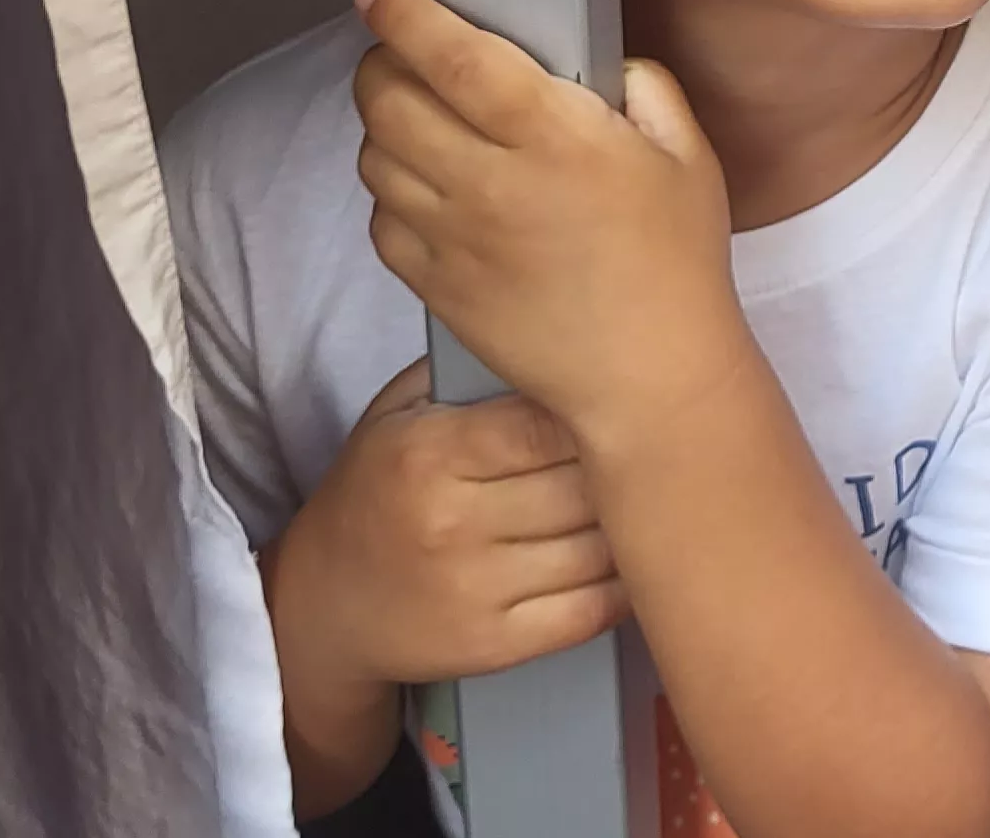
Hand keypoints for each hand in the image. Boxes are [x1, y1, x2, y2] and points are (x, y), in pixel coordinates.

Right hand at [267, 359, 627, 690]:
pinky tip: (640, 556)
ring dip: (640, 525)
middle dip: (632, 465)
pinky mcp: (496, 646)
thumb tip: (561, 343)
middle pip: (584, 486)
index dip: (601, 413)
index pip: (548, 424)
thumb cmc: (378, 491)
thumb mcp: (398, 414)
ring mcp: (474, 591)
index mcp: (429, 454)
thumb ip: (469, 375)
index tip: (632, 401)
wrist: (324, 603)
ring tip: (661, 497)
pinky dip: (630, 584)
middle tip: (665, 446)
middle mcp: (451, 523)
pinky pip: (593, 610)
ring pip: (600, 549)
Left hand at [351, 0, 745, 437]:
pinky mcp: (434, 284)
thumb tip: (603, 61)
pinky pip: (381, 220)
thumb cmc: (677, 265)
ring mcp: (452, 236)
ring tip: (418, 121)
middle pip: (388, 99)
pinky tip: (429, 191)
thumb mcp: (688, 158)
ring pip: (374, 156)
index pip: (453, 56)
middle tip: (400, 55)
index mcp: (554, 136)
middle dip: (380, 62)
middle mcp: (489, 181)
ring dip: (384, 126)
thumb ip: (647, 88)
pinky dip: (391, 194)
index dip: (403, 14)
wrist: (648, 376)